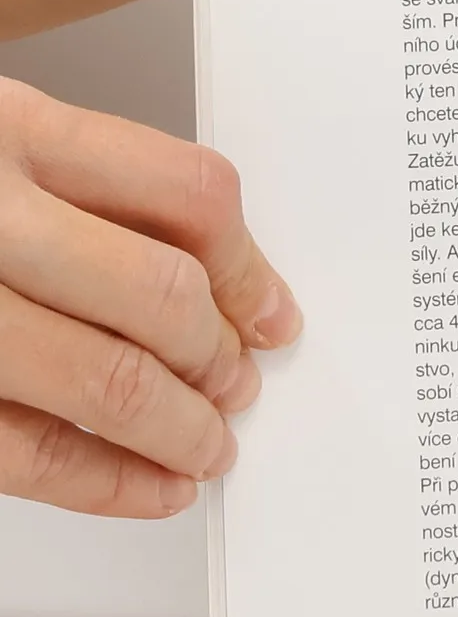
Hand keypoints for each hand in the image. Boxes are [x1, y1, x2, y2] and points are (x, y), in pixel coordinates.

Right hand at [0, 79, 301, 516]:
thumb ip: (89, 189)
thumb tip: (226, 286)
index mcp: (8, 129)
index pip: (188, 196)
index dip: (249, 270)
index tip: (271, 314)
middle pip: (162, 296)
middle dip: (216, 358)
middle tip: (234, 387)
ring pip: (108, 379)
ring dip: (179, 429)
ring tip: (203, 445)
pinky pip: (25, 451)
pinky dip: (106, 482)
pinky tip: (149, 488)